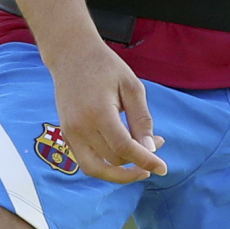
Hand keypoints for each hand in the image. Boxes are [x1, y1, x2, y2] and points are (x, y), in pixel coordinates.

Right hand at [49, 43, 169, 182]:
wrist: (71, 55)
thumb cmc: (105, 67)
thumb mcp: (132, 87)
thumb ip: (142, 119)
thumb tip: (151, 149)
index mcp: (98, 113)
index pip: (124, 148)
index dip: (146, 161)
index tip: (163, 169)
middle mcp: (80, 128)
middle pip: (113, 160)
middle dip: (139, 160)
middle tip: (157, 144)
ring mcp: (70, 133)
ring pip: (96, 169)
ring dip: (120, 173)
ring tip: (140, 165)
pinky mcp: (66, 135)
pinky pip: (86, 162)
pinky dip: (105, 166)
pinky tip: (123, 155)